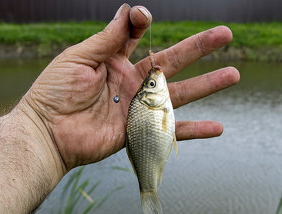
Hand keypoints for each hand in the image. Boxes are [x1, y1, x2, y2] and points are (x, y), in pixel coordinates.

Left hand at [19, 4, 239, 168]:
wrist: (47, 134)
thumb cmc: (53, 93)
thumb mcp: (78, 58)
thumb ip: (107, 38)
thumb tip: (129, 10)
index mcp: (114, 60)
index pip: (137, 36)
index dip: (141, 23)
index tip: (142, 17)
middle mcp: (133, 81)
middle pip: (173, 60)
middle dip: (200, 47)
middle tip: (226, 34)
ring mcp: (140, 106)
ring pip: (181, 92)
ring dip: (209, 84)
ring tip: (234, 74)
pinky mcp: (142, 130)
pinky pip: (174, 130)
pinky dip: (196, 130)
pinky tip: (218, 127)